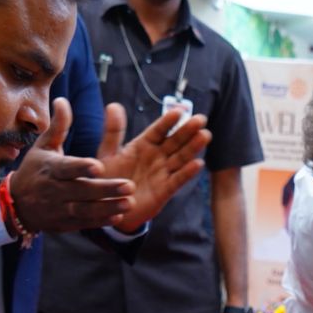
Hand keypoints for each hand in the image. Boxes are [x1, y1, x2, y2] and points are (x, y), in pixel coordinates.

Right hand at [5, 99, 134, 231]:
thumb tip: (62, 100)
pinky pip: (83, 223)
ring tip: (129, 203)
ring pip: (84, 210)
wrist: (17, 204)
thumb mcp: (43, 147)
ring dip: (107, 207)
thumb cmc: (35, 169)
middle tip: (130, 185)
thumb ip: (58, 127)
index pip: (67, 168)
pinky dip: (100, 222)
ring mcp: (59, 208)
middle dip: (105, 189)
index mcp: (50, 168)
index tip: (99, 165)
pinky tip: (118, 217)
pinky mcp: (64, 223)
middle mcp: (54, 190)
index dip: (81, 167)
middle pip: (81, 190)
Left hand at [95, 103, 212, 231]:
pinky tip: (197, 164)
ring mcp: (162, 173)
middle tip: (200, 119)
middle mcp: (156, 157)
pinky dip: (187, 173)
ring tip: (204, 136)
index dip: (168, 121)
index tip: (179, 111)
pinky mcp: (165, 190)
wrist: (109, 207)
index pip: (158, 130)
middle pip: (175, 141)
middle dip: (187, 130)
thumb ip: (113, 131)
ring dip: (193, 147)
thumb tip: (113, 105)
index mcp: (143, 145)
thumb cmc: (109, 178)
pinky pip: (177, 180)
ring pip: (181, 158)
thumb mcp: (108, 154)